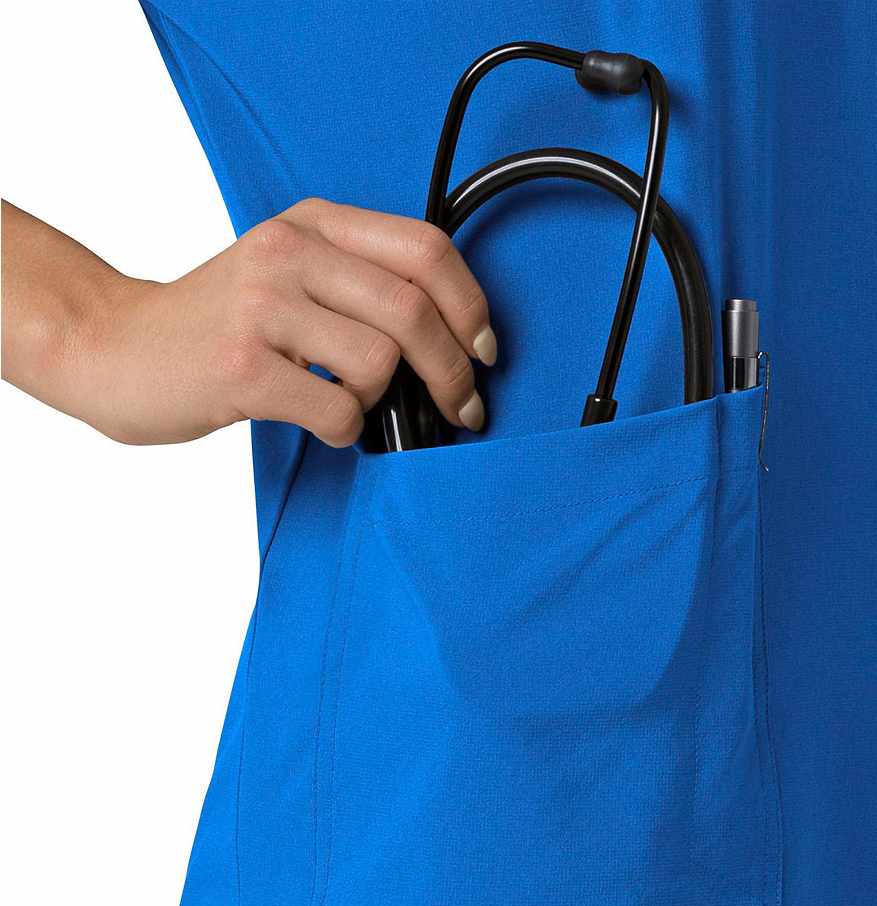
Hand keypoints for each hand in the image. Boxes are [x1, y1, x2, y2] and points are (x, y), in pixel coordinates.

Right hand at [75, 197, 495, 445]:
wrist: (111, 346)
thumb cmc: (217, 322)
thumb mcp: (288, 272)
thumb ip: (360, 283)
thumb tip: (456, 336)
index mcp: (311, 224)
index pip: (425, 249)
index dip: (471, 307)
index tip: (485, 350)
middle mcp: (287, 253)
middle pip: (413, 311)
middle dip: (453, 373)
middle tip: (461, 408)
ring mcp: (260, 308)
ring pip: (379, 362)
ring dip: (382, 400)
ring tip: (350, 403)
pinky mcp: (239, 367)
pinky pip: (336, 409)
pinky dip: (344, 430)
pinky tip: (321, 422)